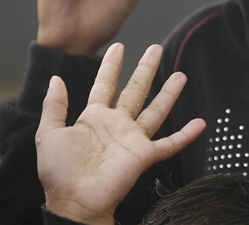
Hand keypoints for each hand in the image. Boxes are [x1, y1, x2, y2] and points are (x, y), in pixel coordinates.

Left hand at [36, 43, 204, 224]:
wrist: (74, 202)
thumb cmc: (58, 173)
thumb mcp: (48, 134)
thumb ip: (54, 106)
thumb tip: (56, 78)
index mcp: (93, 118)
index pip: (105, 84)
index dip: (111, 66)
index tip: (118, 47)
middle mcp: (117, 125)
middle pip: (135, 90)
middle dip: (146, 69)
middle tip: (156, 48)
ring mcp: (132, 139)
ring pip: (155, 110)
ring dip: (168, 93)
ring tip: (181, 75)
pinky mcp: (144, 156)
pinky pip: (169, 144)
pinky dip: (185, 135)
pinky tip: (200, 124)